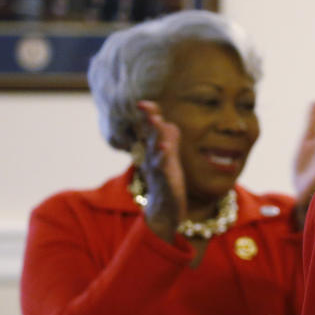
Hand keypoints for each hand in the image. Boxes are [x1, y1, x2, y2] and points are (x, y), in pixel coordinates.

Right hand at [136, 101, 185, 240]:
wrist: (163, 211)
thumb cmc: (165, 182)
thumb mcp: (167, 159)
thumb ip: (170, 141)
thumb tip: (171, 125)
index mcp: (154, 151)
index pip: (151, 129)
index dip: (148, 116)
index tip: (142, 103)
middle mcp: (153, 158)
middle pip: (151, 136)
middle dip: (150, 121)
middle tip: (147, 108)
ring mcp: (159, 171)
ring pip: (157, 151)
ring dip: (157, 135)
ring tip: (156, 121)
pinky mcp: (168, 184)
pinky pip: (165, 170)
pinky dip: (164, 159)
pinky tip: (165, 148)